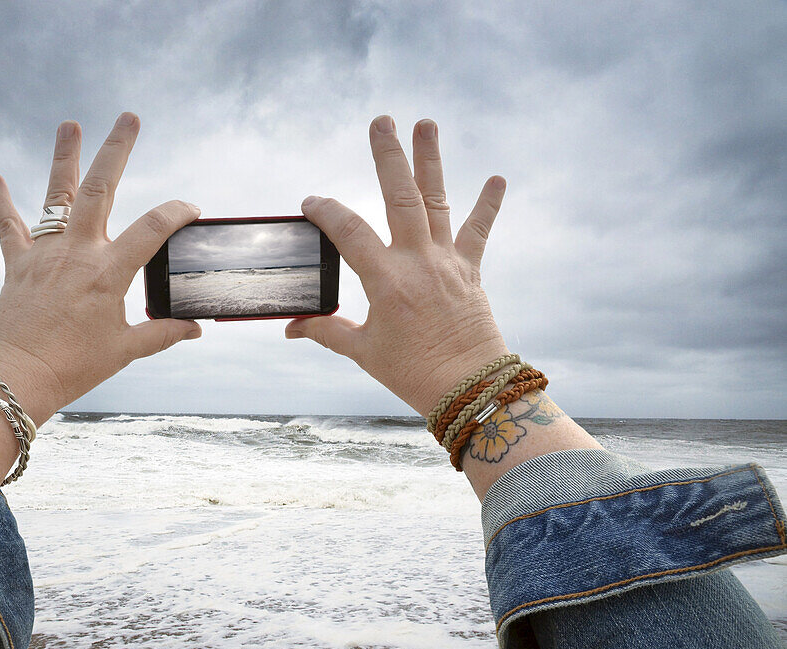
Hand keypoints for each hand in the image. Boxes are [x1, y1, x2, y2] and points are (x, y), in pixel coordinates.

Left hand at [0, 113, 201, 424]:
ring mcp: (45, 254)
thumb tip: (194, 328)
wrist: (19, 377)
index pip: (152, 228)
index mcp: (109, 273)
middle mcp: (77, 253)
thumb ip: (162, 333)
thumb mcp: (126, 350)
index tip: (190, 209)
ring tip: (70, 123)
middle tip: (129, 117)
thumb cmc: (75, 367)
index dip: (176, 213)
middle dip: (116, 150)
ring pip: (56, 195)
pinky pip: (8, 227)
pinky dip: (1, 202)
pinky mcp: (18, 264)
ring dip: (64, 157)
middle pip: (100, 189)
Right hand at [285, 116, 509, 415]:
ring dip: (431, 161)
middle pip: (400, 197)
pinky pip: (478, 232)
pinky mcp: (470, 271)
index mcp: (386, 281)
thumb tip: (291, 329)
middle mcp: (417, 262)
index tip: (310, 202)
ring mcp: (446, 262)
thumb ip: (326, 332)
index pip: (348, 232)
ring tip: (425, 123)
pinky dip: (487, 206)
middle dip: (389, 157)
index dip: (325, 212)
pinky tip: (497, 179)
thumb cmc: (412, 373)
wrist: (469, 388)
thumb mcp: (363, 352)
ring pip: (436, 201)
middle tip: (381, 121)